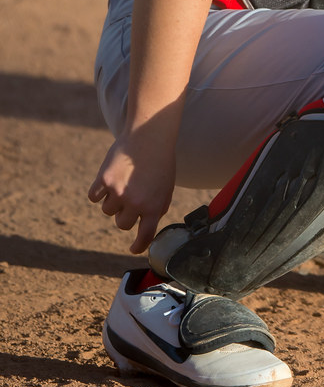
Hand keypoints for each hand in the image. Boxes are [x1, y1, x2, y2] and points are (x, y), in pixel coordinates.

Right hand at [88, 130, 175, 253]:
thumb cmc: (160, 161)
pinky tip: (107, 180)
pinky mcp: (103, 181)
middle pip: (122, 224)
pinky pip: (94, 197)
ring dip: (112, 200)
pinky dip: (98, 192)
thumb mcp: (166, 187)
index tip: (133, 248)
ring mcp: (118, 193)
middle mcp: (135, 203)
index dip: (138, 245)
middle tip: (129, 198)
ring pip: (107, 210)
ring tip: (123, 182)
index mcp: (154, 207)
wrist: (148, 137)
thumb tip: (147, 224)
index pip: (144, 236)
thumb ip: (157, 207)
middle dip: (124, 215)